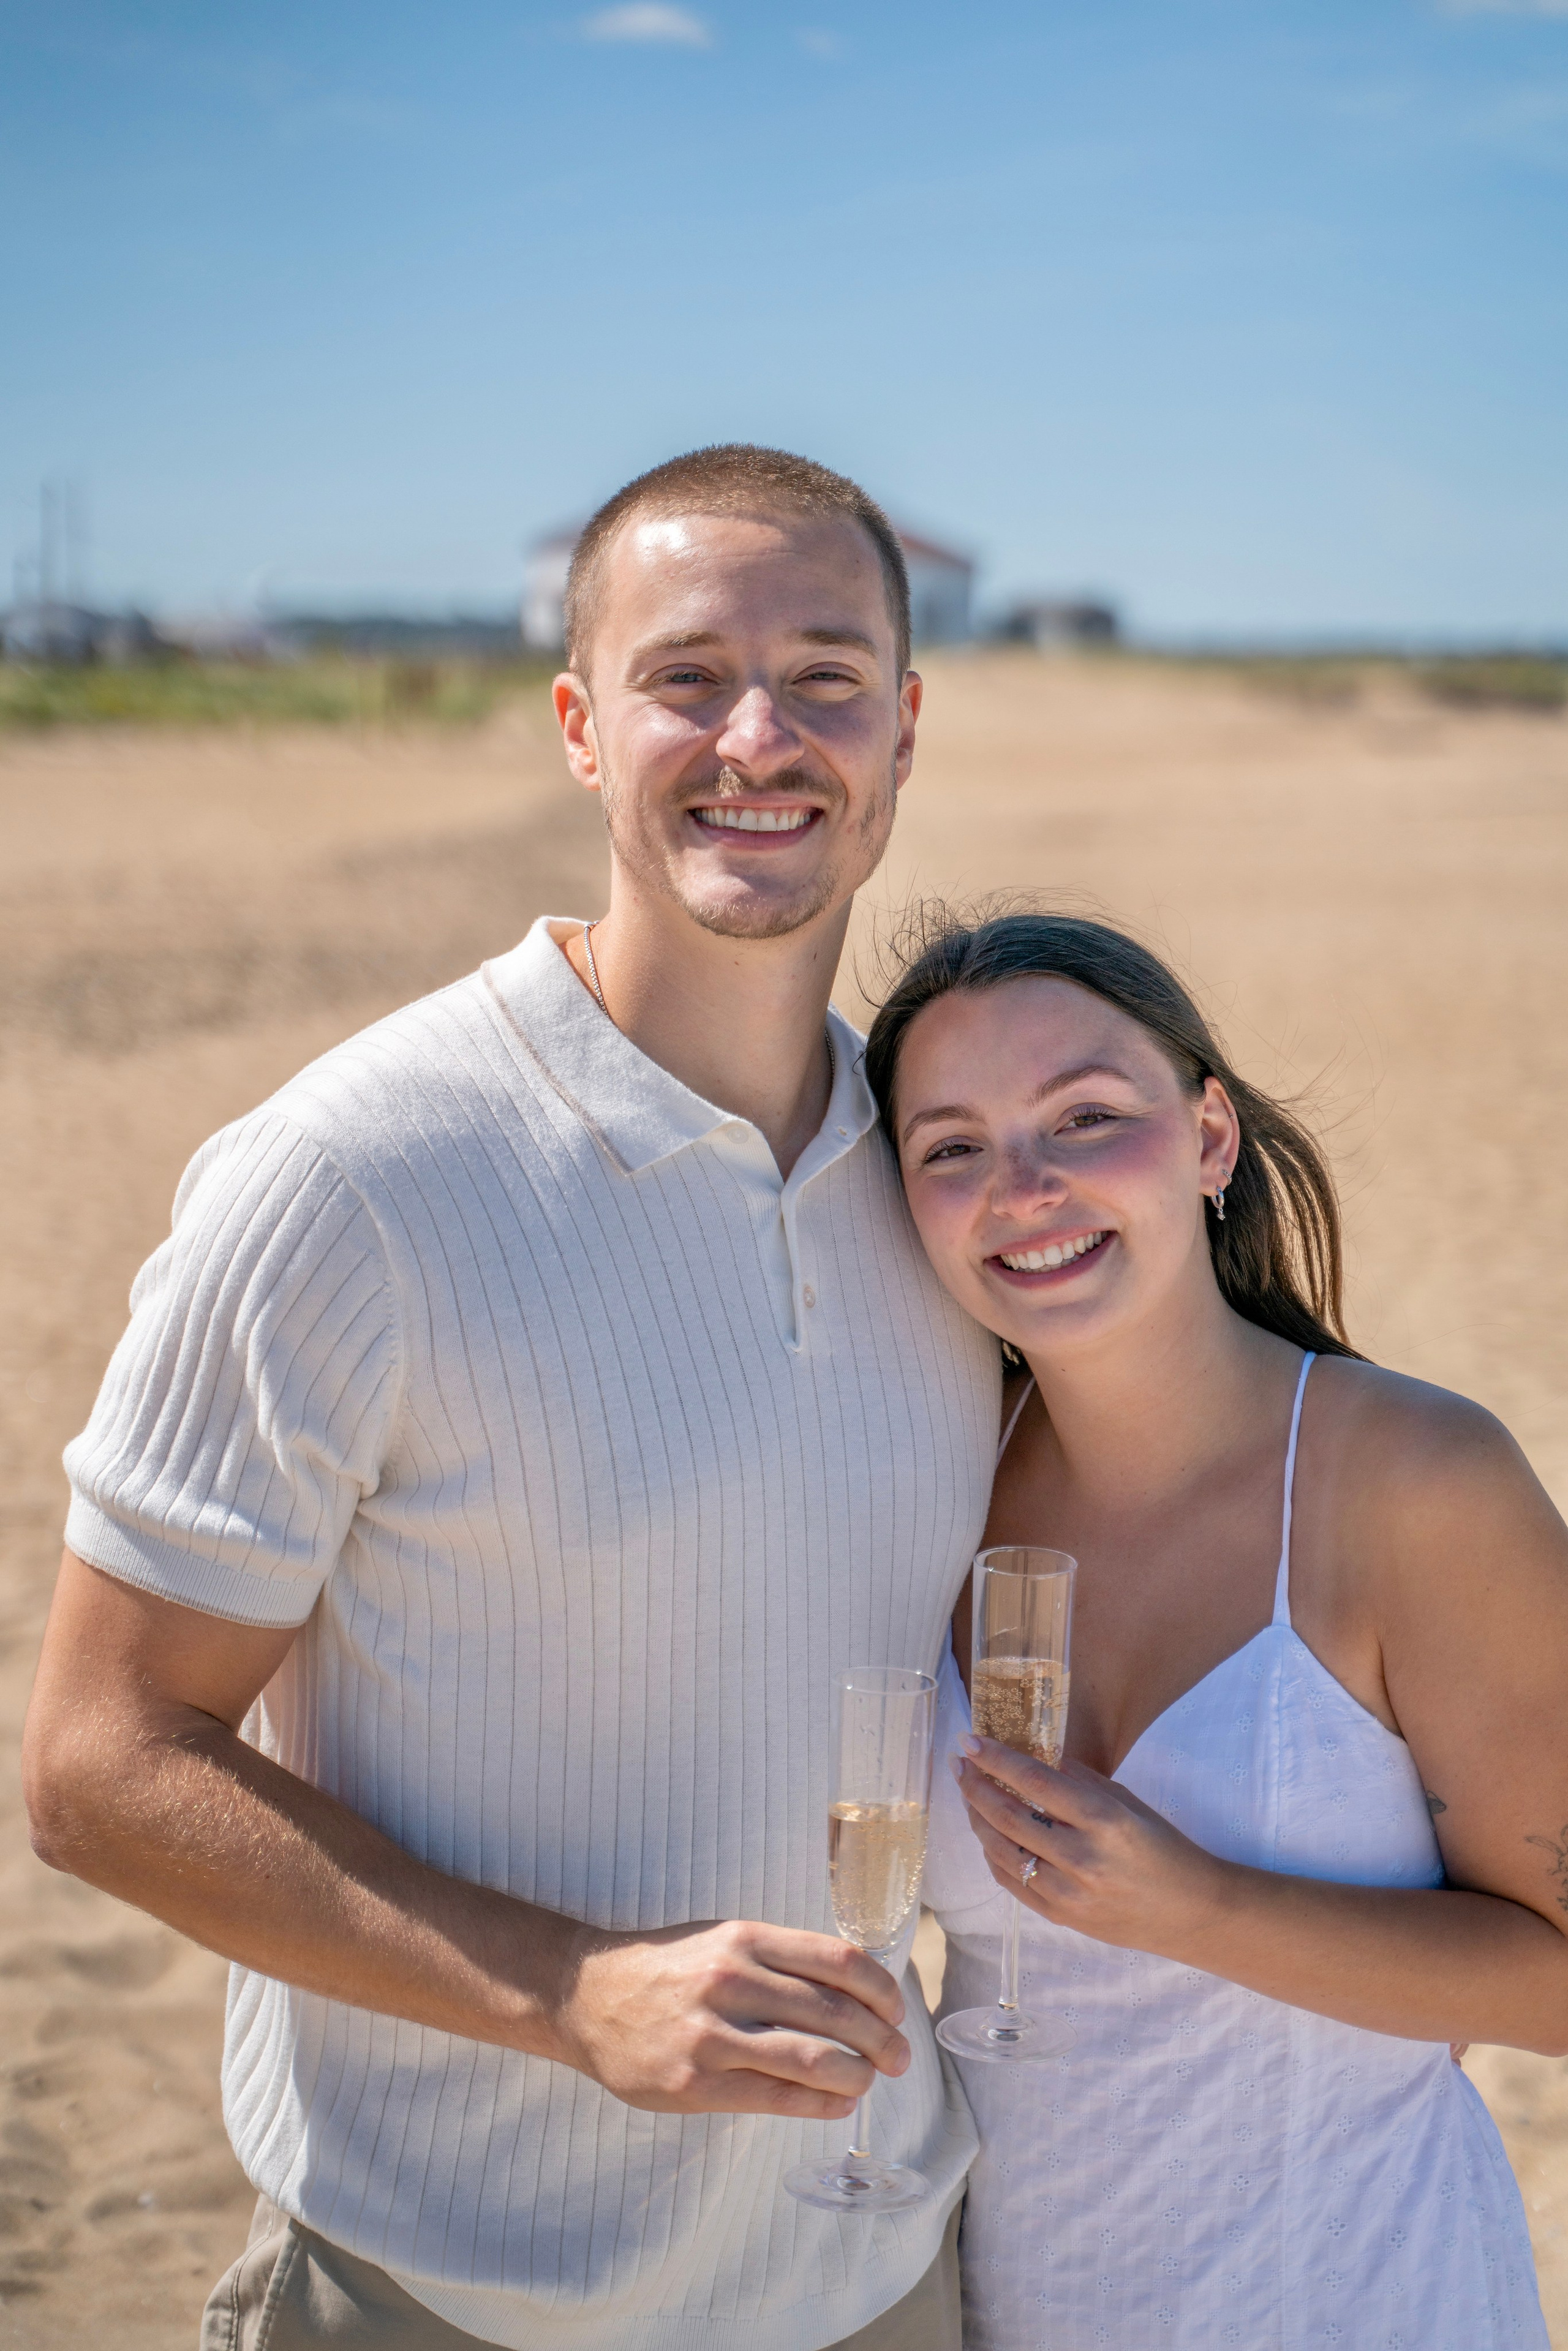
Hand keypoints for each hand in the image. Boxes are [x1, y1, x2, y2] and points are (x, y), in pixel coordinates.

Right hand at [553, 1918, 911, 2118]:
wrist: (588, 1997)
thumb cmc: (670, 1969)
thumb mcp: (724, 1941)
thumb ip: (781, 1960)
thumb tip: (856, 1991)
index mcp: (745, 1938)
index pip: (838, 1959)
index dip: (881, 1989)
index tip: (897, 2011)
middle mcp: (732, 1980)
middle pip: (835, 2013)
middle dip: (882, 2041)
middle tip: (900, 2058)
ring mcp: (712, 2035)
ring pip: (813, 2059)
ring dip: (857, 2076)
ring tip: (868, 2082)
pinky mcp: (695, 2084)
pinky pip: (777, 2098)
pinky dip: (820, 2105)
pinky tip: (837, 2104)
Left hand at [953, 1735, 1230, 1957]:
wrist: (1190, 1911)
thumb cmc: (1162, 1848)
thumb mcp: (1126, 1802)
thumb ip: (1079, 1779)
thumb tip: (1036, 1754)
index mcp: (1102, 1819)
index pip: (1034, 1781)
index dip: (996, 1759)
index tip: (971, 1741)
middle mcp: (1081, 1857)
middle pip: (1008, 1816)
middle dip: (975, 1786)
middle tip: (959, 1764)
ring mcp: (1067, 1893)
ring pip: (1001, 1852)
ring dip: (977, 1820)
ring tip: (969, 1796)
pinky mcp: (1060, 1917)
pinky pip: (1011, 1883)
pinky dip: (993, 1855)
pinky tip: (990, 1834)